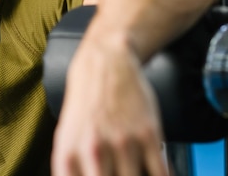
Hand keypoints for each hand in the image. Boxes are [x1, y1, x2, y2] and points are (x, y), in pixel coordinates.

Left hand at [51, 37, 171, 175]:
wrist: (105, 63)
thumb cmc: (86, 104)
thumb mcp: (65, 138)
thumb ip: (71, 172)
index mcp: (67, 158)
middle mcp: (93, 153)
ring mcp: (123, 144)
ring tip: (135, 173)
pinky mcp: (149, 136)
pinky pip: (161, 174)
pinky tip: (159, 174)